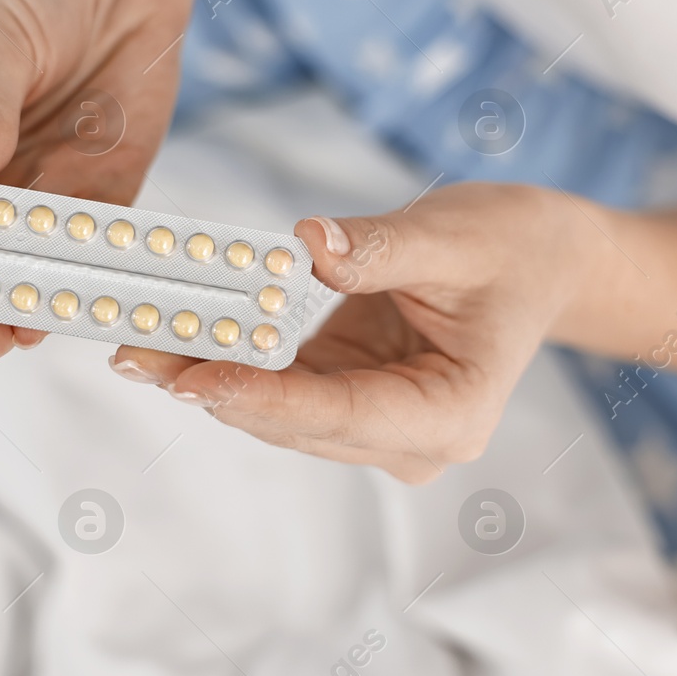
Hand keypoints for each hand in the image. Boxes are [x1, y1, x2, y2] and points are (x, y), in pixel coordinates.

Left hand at [107, 183, 572, 482]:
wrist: (540, 263)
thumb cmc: (513, 248)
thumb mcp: (454, 236)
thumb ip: (379, 247)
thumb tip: (308, 243)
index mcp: (450, 414)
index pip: (342, 412)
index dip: (265, 397)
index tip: (195, 377)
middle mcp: (409, 439)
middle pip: (295, 421)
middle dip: (214, 384)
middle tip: (136, 349)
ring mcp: (376, 425)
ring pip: (276, 413)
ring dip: (206, 375)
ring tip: (136, 339)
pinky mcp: (349, 398)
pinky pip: (278, 386)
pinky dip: (228, 359)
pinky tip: (173, 334)